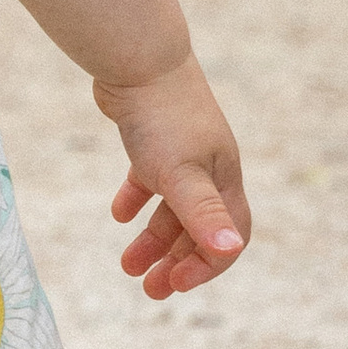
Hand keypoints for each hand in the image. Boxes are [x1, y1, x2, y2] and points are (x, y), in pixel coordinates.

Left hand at [95, 54, 250, 301]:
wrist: (135, 58)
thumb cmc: (162, 117)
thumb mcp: (182, 173)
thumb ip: (202, 213)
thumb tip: (230, 249)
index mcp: (223, 177)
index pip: (229, 234)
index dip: (207, 265)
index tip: (175, 285)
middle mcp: (208, 166)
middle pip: (199, 226)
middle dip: (177, 261)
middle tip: (149, 289)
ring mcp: (181, 151)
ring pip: (171, 206)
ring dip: (152, 239)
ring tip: (126, 266)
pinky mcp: (153, 138)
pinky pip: (149, 178)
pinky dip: (135, 200)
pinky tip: (117, 215)